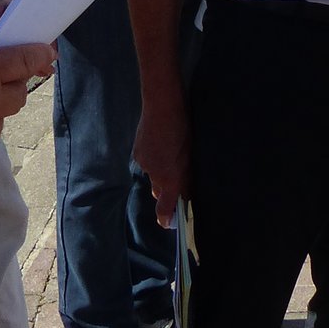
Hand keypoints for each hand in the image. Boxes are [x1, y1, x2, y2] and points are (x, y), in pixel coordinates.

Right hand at [133, 93, 189, 227]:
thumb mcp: (191, 154)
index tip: (170, 223)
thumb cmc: (184, 128)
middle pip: (159, 192)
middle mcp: (155, 175)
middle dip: (167, 191)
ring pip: (153, 177)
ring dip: (161, 173)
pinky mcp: (137, 152)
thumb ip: (187, 177)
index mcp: (170, 178)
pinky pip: (147, 164)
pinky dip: (154, 160)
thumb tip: (186, 192)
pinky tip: (161, 146)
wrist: (162, 104)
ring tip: (171, 156)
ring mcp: (144, 163)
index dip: (166, 218)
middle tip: (179, 180)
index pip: (164, 208)